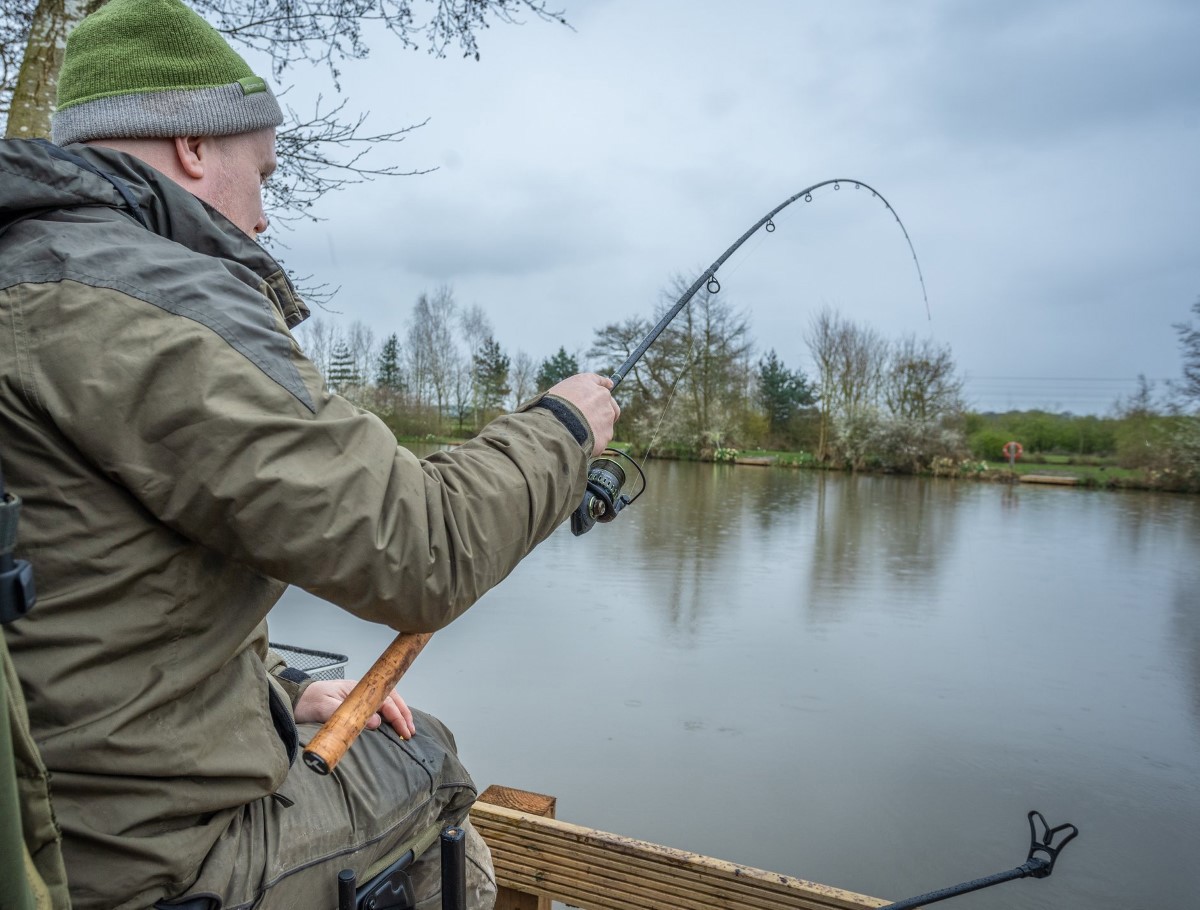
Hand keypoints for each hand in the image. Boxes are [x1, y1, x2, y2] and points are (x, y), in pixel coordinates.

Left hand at [293, 678, 414, 739]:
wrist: (294, 697)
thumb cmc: (307, 701)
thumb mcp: (324, 709)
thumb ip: (348, 716)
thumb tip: (376, 723)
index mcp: (357, 689)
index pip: (384, 700)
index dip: (397, 715)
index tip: (404, 729)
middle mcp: (361, 690)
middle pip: (390, 699)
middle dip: (403, 715)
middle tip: (411, 731)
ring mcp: (359, 695)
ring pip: (387, 700)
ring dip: (399, 712)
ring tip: (408, 726)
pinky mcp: (355, 703)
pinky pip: (378, 705)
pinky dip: (390, 712)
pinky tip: (394, 720)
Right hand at [546, 372, 620, 455]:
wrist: (556, 426)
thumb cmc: (550, 409)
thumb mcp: (556, 394)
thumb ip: (572, 396)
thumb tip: (576, 403)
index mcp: (587, 382)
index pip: (600, 381)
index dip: (604, 385)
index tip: (609, 385)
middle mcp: (601, 395)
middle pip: (611, 404)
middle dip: (605, 412)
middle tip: (593, 421)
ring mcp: (607, 415)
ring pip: (606, 424)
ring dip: (597, 429)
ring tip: (579, 435)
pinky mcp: (607, 434)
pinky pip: (601, 439)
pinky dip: (593, 442)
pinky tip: (580, 443)